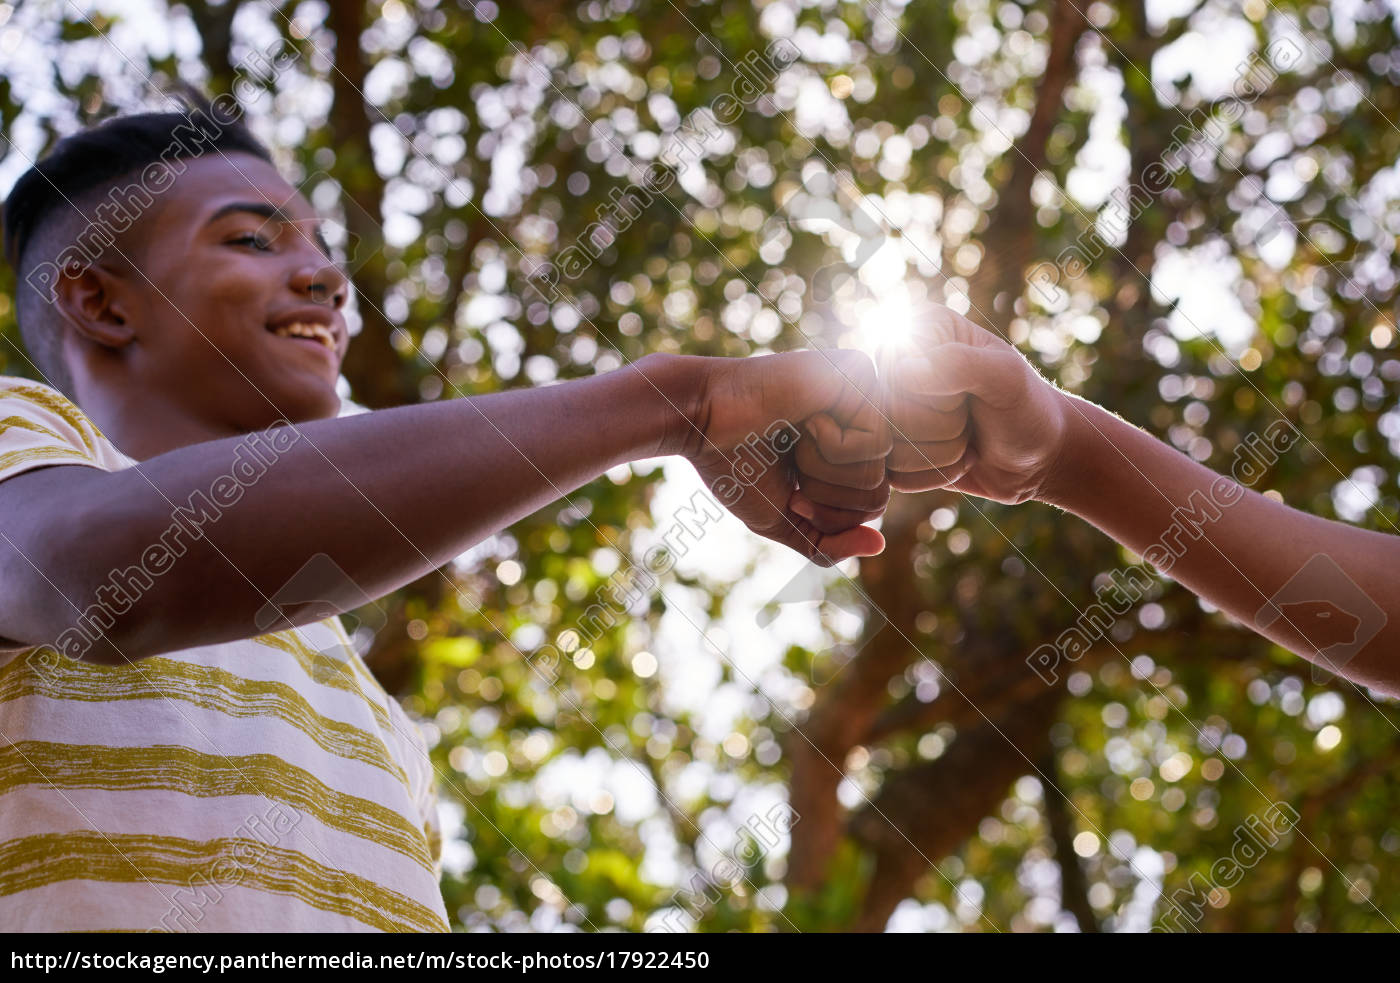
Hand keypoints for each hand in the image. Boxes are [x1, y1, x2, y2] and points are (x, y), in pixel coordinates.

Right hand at [677, 349, 890, 564]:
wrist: (701, 420)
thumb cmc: (735, 464)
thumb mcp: (783, 518)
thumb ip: (828, 541)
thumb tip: (879, 545)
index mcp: (848, 448)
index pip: (873, 506)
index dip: (830, 518)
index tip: (793, 497)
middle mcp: (861, 420)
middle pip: (880, 493)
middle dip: (828, 501)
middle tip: (793, 473)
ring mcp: (864, 395)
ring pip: (879, 471)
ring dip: (824, 472)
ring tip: (795, 441)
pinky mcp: (860, 375)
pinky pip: (875, 441)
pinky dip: (831, 446)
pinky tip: (804, 419)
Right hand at [888, 305, 1069, 504]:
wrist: (1040, 456)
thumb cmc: (1027, 409)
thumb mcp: (1006, 378)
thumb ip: (960, 364)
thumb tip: (901, 372)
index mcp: (922, 327)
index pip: (898, 371)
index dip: (939, 394)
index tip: (970, 392)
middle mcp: (898, 363)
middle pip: (890, 413)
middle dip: (942, 428)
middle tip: (971, 418)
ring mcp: (891, 407)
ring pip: (891, 448)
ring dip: (941, 455)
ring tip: (967, 438)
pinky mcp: (894, 447)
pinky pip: (895, 475)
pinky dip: (934, 475)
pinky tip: (957, 459)